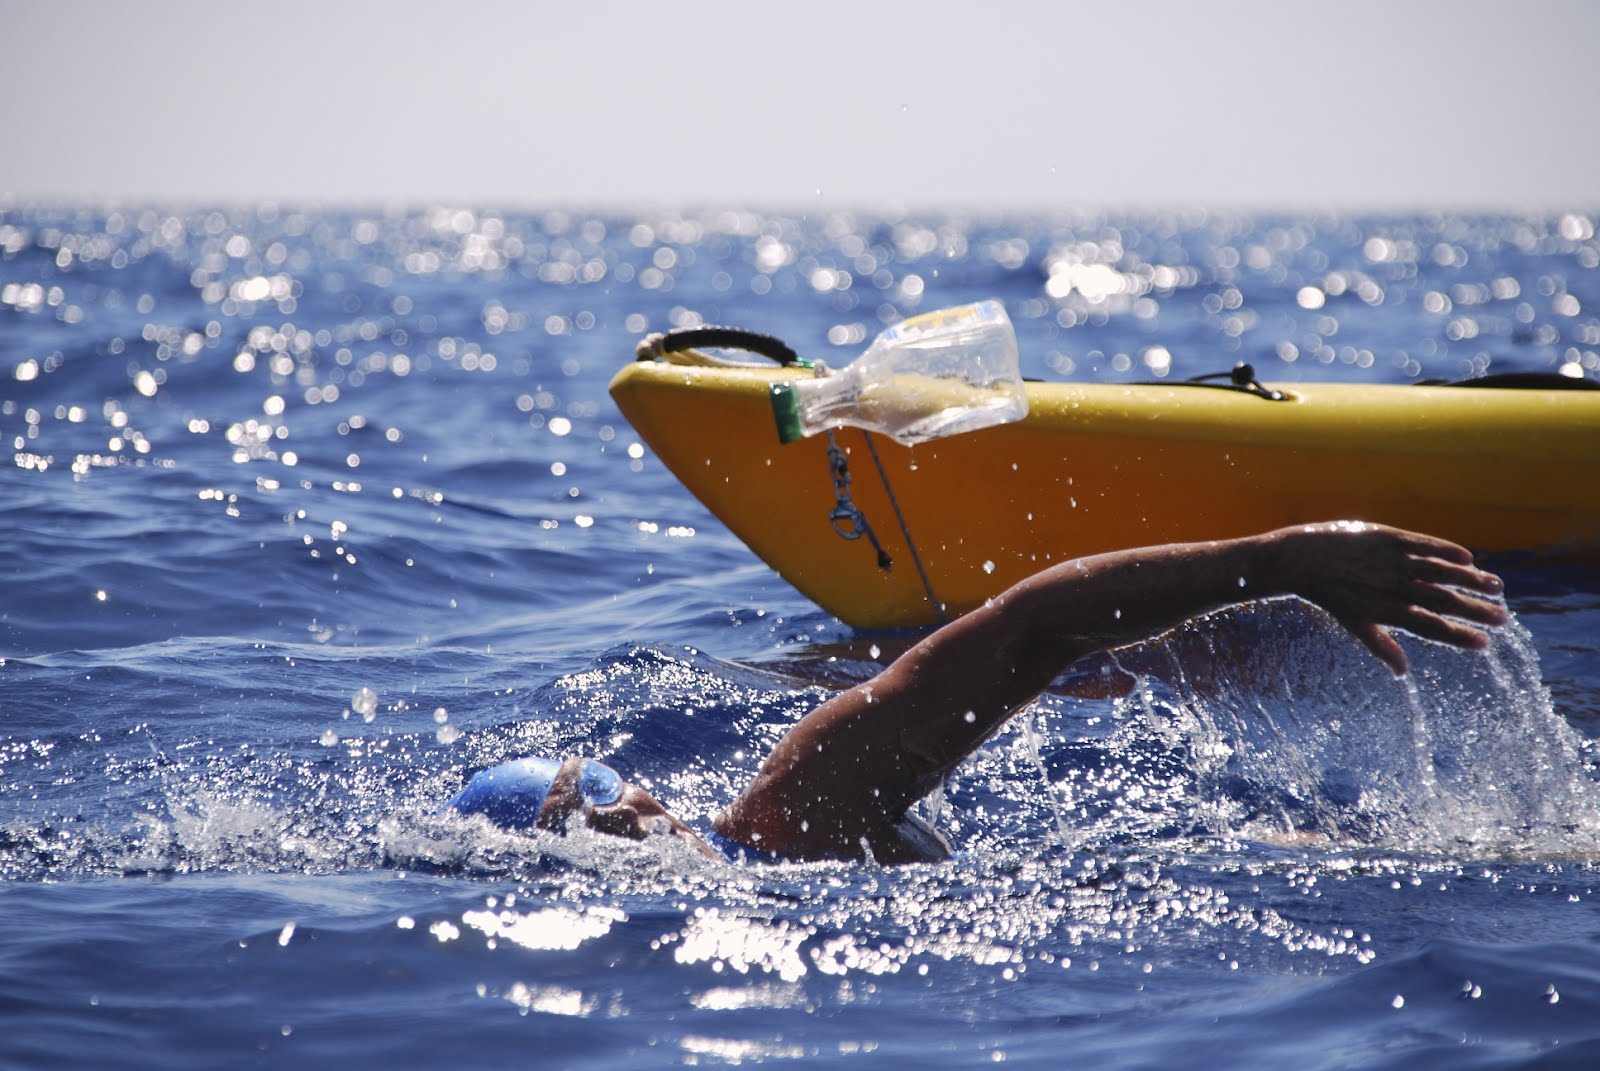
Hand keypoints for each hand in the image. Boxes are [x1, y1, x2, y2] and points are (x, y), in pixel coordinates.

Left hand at [1268, 522, 1507, 674]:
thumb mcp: (1352, 622)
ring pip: (1438, 571)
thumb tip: (1403, 672)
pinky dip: (1445, 550)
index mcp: (1386, 610)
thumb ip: (1380, 644)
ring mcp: (1390, 561)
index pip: (1429, 627)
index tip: (1485, 644)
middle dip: (1474, 611)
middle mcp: (1391, 587)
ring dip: (1470, 579)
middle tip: (1503, 619)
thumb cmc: (1328, 592)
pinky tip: (1469, 558)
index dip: (1458, 637)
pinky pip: (1422, 543)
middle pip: (1441, 601)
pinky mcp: (1386, 537)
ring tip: (1497, 587)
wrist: (1298, 559)